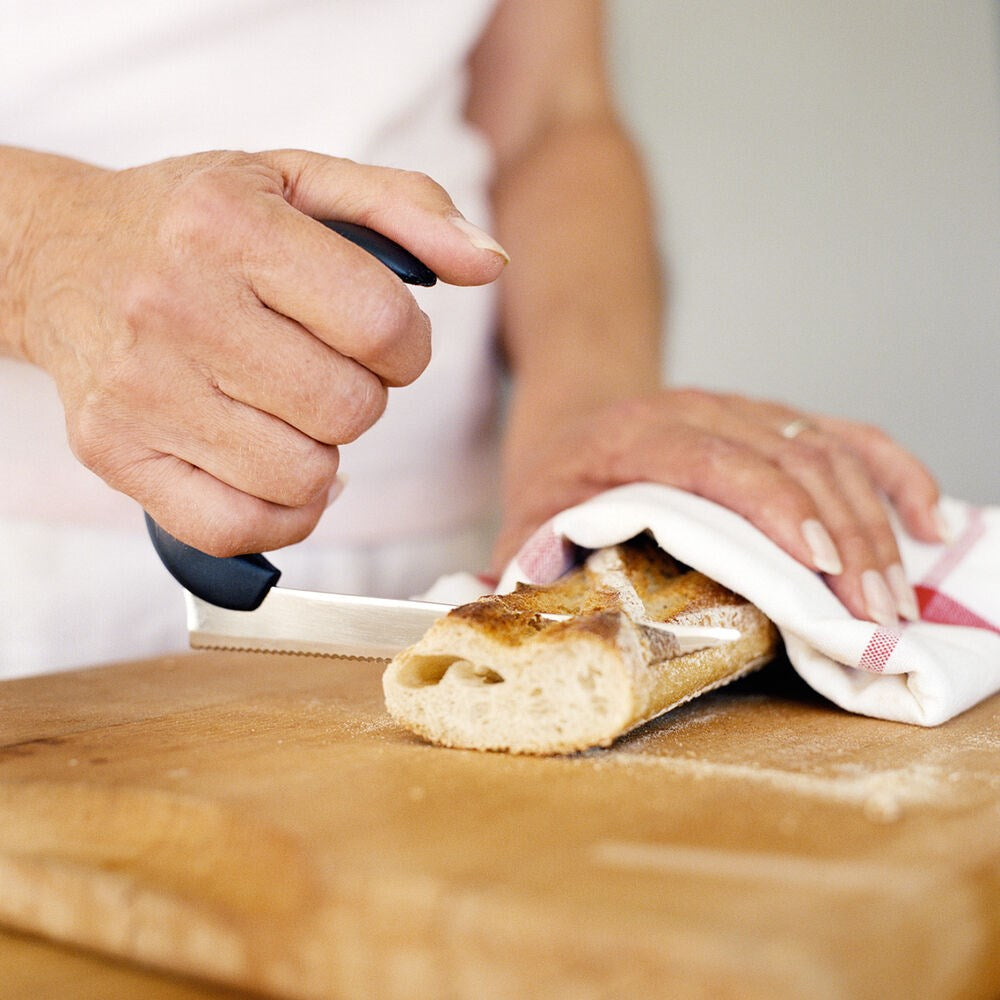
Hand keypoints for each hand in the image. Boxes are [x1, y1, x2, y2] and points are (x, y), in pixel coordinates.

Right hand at [7, 148, 506, 553]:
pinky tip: (272, 466)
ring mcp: (137, 389)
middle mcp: (173, 306)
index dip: (407, 346)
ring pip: (302, 476)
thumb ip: (408, 210)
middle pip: (348, 410)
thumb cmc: (197, 222)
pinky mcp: (113, 452)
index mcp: (230, 226)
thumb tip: (488, 265)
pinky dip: (280, 512)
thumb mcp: (302, 181)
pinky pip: (238, 529)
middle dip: (361, 396)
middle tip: (321, 365)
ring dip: (321, 452)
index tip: (381, 338)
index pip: (383, 325)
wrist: (59, 255)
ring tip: (285, 406)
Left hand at [493, 387, 944, 626]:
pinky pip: (848, 438)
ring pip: (828, 451)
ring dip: (872, 523)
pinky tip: (928, 518)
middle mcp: (698, 411)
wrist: (577, 409)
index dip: (772, 507)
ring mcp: (745, 410)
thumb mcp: (522, 521)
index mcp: (632, 434)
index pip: (714, 459)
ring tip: (894, 597)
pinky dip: (894, 474)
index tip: (815, 565)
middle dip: (841, 539)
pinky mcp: (776, 421)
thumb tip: (535, 634)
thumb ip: (528, 573)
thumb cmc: (554, 475)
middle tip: (872, 614)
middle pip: (790, 459)